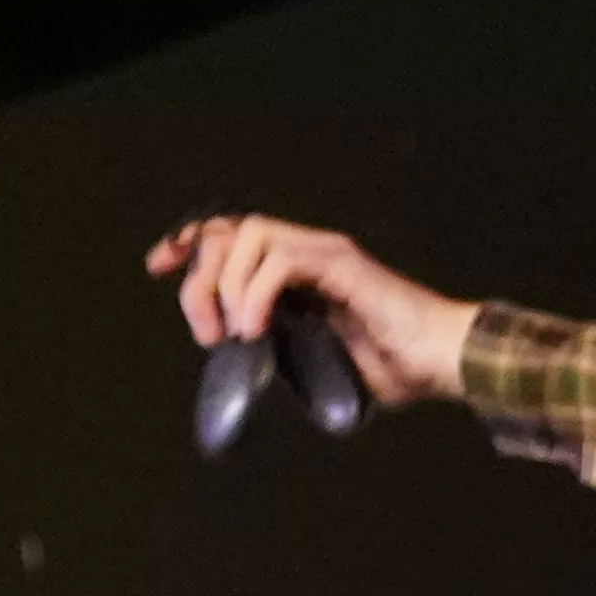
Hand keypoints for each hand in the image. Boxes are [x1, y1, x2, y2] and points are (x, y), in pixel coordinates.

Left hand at [147, 214, 477, 413]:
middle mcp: (307, 252)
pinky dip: (256, 294)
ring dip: (227, 285)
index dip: (187, 243)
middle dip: (198, 276)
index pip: (229, 234)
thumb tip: (228, 364)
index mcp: (293, 271)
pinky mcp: (345, 265)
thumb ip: (270, 347)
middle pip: (230, 230)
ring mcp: (326, 255)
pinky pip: (283, 261)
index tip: (157, 266)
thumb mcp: (306, 358)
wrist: (438, 362)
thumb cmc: (385, 365)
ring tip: (233, 334)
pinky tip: (257, 330)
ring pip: (252, 235)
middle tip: (204, 331)